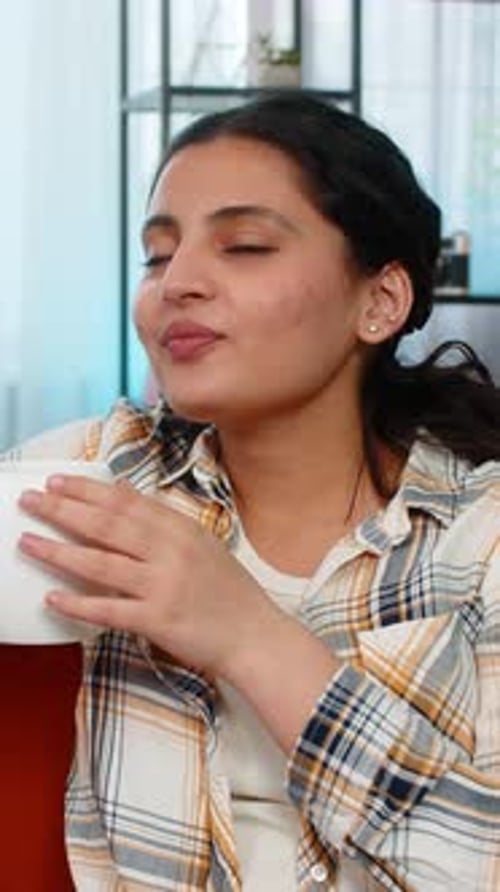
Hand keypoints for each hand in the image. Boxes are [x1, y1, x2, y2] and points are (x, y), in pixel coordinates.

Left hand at [17, 474, 281, 679]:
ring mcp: (164, 586)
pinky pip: (110, 610)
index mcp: (181, 529)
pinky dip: (79, 604)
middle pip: (107, 526)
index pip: (125, 503)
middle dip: (63, 510)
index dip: (87, 491)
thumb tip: (123, 491)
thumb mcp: (201, 543)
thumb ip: (161, 518)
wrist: (255, 635)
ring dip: (59, 552)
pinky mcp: (158, 620)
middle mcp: (171, 552)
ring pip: (101, 564)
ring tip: (28, 542)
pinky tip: (53, 597)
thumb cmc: (229, 591)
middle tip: (31, 501)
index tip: (57, 483)